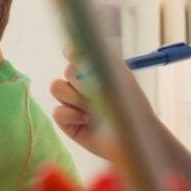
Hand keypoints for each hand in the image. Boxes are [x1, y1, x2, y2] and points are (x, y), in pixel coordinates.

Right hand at [49, 46, 151, 161]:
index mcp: (95, 70)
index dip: (73, 52)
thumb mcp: (121, 79)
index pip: (76, 53)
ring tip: (93, 110)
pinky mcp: (66, 121)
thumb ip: (103, 61)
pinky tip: (86, 120)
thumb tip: (78, 51)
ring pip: (57, 87)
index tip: (75, 55)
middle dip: (82, 81)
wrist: (134, 139)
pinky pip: (57, 111)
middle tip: (98, 93)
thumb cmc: (132, 109)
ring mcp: (72, 102)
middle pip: (68, 71)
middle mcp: (81, 84)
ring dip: (75, 98)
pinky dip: (71, 115)